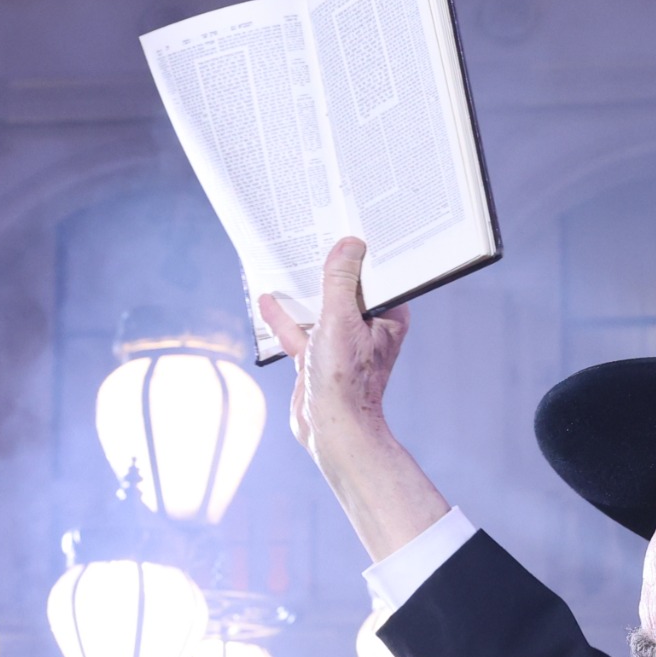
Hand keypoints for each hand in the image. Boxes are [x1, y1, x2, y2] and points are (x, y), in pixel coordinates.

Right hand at [261, 238, 410, 465]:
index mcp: (387, 317)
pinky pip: (301, 330)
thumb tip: (348, 244)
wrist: (330, 430)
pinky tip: (269, 298)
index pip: (376, 275)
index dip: (362, 252)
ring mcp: (342, 343)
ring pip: (321, 308)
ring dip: (304, 289)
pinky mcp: (319, 357)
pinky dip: (285, 316)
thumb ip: (340, 281)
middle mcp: (368, 328)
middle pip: (346, 288)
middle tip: (315, 233)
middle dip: (329, 266)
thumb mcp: (340, 320)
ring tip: (289, 259)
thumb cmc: (345, 379)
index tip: (348, 226)